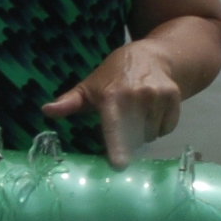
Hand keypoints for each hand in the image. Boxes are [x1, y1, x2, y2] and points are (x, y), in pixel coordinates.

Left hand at [42, 42, 183, 168]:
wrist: (153, 55)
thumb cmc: (114, 74)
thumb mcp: (89, 86)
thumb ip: (69, 102)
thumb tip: (46, 111)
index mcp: (112, 96)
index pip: (114, 125)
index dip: (116, 146)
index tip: (118, 164)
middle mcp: (137, 96)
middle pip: (132, 139)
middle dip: (125, 139)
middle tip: (123, 121)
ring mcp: (158, 97)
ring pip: (149, 135)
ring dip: (142, 133)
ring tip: (138, 113)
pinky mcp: (174, 98)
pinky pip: (164, 129)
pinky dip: (158, 126)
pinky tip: (153, 111)